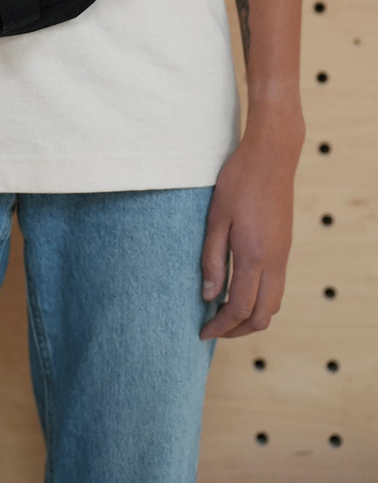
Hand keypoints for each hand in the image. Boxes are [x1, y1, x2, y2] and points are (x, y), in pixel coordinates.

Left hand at [199, 114, 304, 339]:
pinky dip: (261, 300)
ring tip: (225, 313)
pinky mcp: (285, 246)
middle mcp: (274, 261)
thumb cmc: (238, 181)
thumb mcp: (216, 218)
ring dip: (252, 316)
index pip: (240, 308)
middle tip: (213, 328)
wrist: (271, 156)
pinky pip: (278, 286)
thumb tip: (209, 296)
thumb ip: (212, 259)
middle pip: (263, 316)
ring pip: (274, 304)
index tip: (203, 331)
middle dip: (238, 330)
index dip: (221, 326)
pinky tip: (241, 289)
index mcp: (253, 256)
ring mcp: (283, 254)